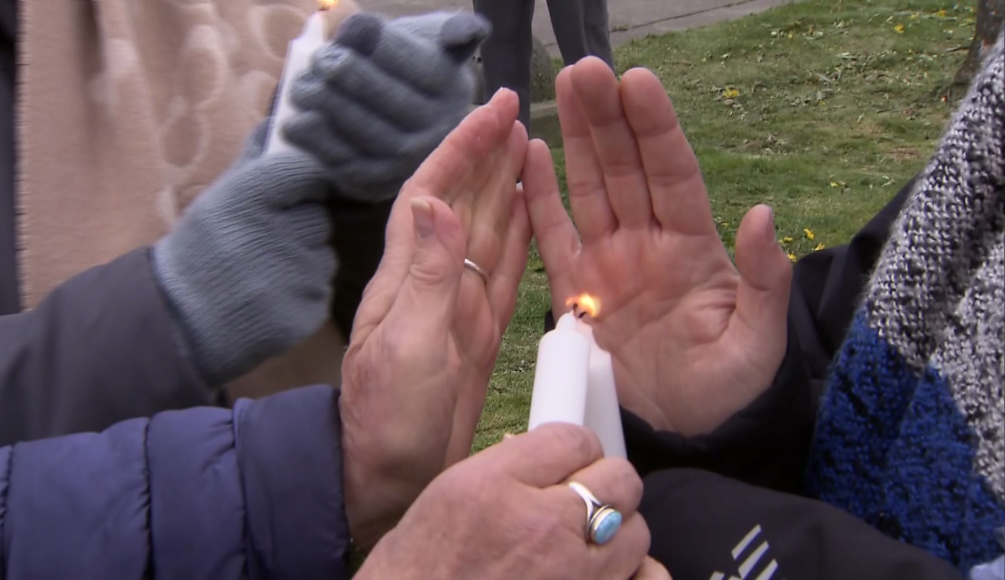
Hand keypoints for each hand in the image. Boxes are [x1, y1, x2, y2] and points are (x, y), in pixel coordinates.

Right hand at [153, 124, 333, 385]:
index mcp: (251, 199)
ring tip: (264, 270)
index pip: (307, 172)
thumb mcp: (218, 198)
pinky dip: (303, 291)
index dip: (303, 183)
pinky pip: (320, 289)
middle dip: (300, 226)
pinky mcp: (307, 310)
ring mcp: (295, 276)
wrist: (181, 319)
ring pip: (323, 254)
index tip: (293, 193)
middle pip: (318, 217)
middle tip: (266, 241)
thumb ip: (254, 160)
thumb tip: (281, 118)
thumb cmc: (201, 250)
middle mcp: (276, 235)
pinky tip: (271, 295)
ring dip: (303, 259)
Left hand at [285, 11, 488, 200]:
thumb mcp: (435, 39)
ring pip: (367, 136)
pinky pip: (346, 163)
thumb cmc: (411, 67)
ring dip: (329, 110)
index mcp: (451, 91)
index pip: (417, 68)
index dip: (382, 47)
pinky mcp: (377, 184)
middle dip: (352, 78)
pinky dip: (317, 143)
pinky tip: (296, 122)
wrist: (402, 115)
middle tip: (323, 60)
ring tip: (303, 87)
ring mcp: (406, 163)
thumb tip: (467, 33)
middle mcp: (436, 133)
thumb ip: (451, 29)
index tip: (351, 27)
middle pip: (392, 104)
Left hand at [339, 90, 530, 546]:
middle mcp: (433, 280)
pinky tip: (530, 214)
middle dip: (484, 154)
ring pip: (486, 230)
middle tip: (513, 110)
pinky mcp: (480, 331)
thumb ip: (425, 277)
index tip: (490, 110)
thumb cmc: (388, 418)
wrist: (387, 475)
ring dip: (503, 186)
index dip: (460, 149)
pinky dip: (519, 236)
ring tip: (525, 147)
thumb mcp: (406, 346)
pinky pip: (504, 271)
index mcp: (408, 276)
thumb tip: (436, 202)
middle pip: (462, 201)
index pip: (434, 194)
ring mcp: (458, 305)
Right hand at [356, 424, 653, 579]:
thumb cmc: (417, 572)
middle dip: (602, 482)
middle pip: (617, 478)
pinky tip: (608, 574)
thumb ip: (504, 468)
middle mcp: (541, 527)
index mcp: (495, 487)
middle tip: (577, 499)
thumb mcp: (445, 497)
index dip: (572, 449)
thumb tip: (545, 454)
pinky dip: (636, 574)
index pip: (572, 438)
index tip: (566, 462)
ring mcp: (573, 576)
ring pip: (636, 530)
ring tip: (584, 545)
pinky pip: (648, 579)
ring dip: (616, 532)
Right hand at [523, 57, 792, 435]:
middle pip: (624, 168)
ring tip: (562, 87)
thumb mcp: (759, 339)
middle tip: (586, 68)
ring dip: (576, 139)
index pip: (672, 173)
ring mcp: (609, 264)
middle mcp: (647, 243)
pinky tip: (531, 156)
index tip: (637, 79)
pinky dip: (541, 199)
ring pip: (589, 189)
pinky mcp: (575, 293)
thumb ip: (763, 279)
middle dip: (606, 116)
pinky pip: (554, 237)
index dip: (655, 127)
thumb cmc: (732, 388)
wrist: (687, 433)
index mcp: (692, 247)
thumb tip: (763, 214)